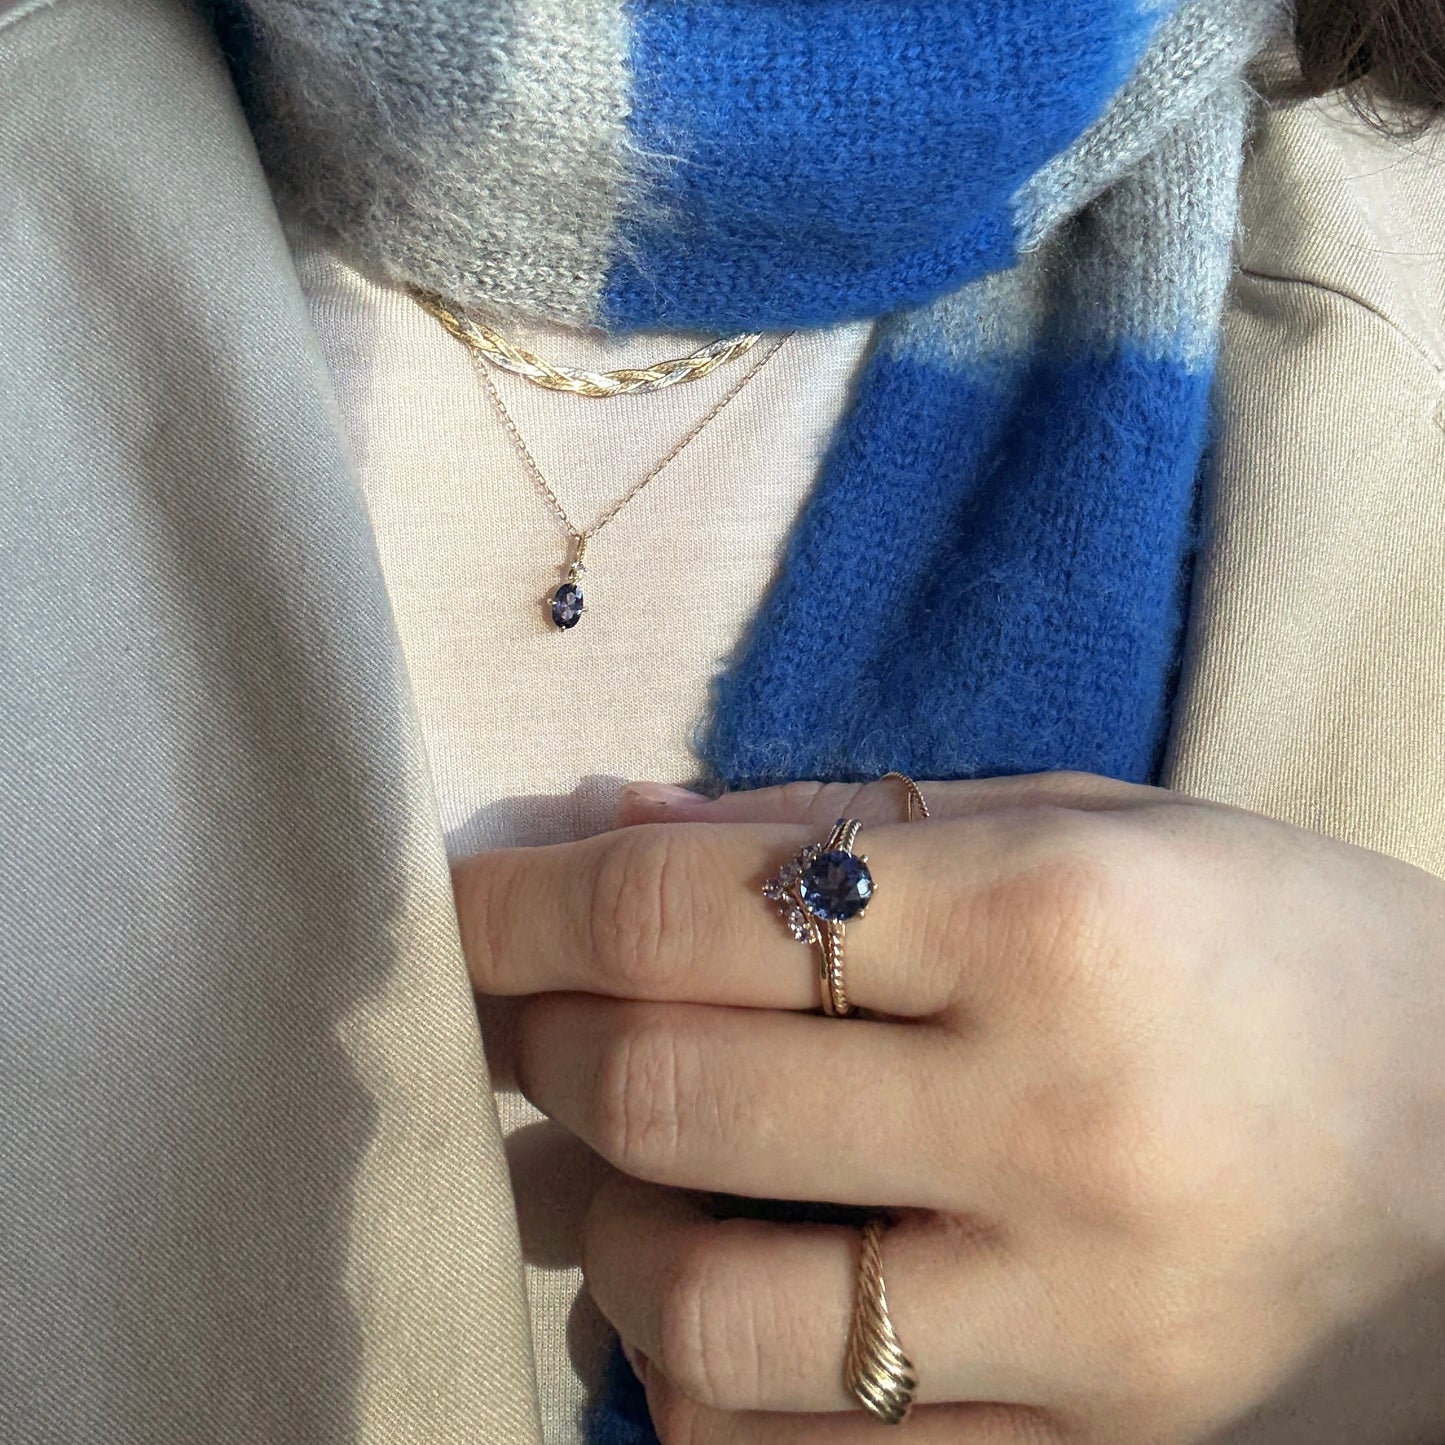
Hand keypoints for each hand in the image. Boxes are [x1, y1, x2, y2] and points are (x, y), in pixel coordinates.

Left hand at [451, 773, 1444, 1442]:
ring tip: (590, 1163)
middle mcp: (1051, 1125)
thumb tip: (612, 822)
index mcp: (1051, 921)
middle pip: (666, 1096)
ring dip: (590, 1225)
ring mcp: (1066, 1321)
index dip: (531, 903)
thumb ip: (842, 828)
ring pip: (699, 1312)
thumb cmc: (1272, 945)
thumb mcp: (1087, 823)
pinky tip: (696, 1284)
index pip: (694, 910)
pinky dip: (691, 1370)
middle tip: (515, 1016)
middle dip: (538, 1046)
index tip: (463, 903)